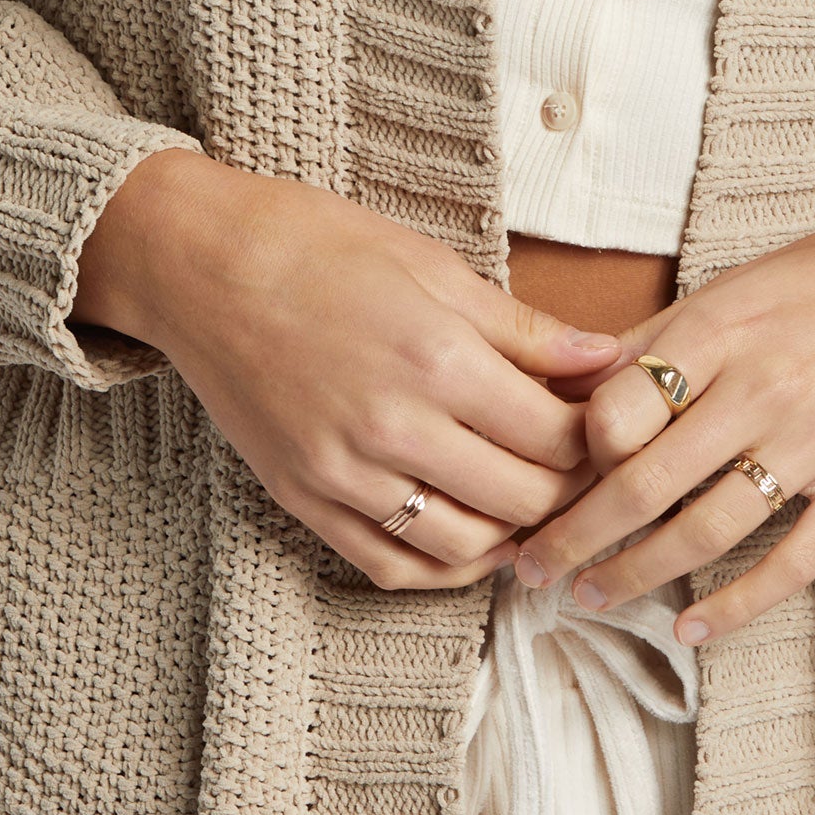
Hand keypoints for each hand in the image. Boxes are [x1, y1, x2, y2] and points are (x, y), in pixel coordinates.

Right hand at [75, 150, 627, 588]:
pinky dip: (446, 569)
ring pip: (466, 547)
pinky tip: (476, 539)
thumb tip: (609, 358)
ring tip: (540, 503)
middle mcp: (394, 428)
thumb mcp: (432, 265)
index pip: (557, 435)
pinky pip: (391, 566)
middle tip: (592, 469)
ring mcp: (344, 473)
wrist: (199, 264)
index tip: (615, 426)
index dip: (602, 438)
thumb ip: (524, 327)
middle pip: (525, 498)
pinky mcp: (305, 499)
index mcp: (437, 358)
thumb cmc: (316, 245)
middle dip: (574, 489)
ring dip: (517, 535)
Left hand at [510, 196, 814, 644]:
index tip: (534, 486)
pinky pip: (787, 562)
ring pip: (702, 532)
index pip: (613, 412)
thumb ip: (661, 335)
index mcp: (723, 326)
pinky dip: (731, 605)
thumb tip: (572, 377)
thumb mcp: (745, 281)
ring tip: (590, 597)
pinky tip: (689, 627)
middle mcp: (764, 385)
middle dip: (573, 538)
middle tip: (529, 569)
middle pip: (642, 485)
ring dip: (633, 576)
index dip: (564, 460)